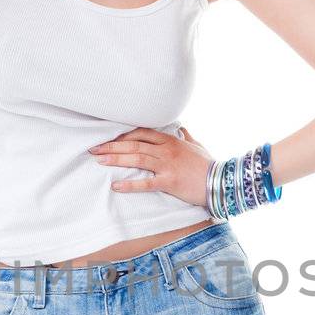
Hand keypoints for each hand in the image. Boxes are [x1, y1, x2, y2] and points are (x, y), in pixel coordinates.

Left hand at [88, 125, 214, 209]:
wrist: (221, 181)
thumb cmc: (208, 164)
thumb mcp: (197, 146)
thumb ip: (186, 136)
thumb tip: (182, 128)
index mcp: (170, 140)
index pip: (141, 133)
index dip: (123, 135)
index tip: (107, 137)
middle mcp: (166, 150)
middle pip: (134, 144)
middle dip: (112, 146)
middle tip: (94, 148)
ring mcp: (167, 165)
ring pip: (137, 159)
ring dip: (116, 159)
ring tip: (99, 160)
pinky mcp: (169, 181)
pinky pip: (146, 183)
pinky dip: (130, 185)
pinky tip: (116, 186)